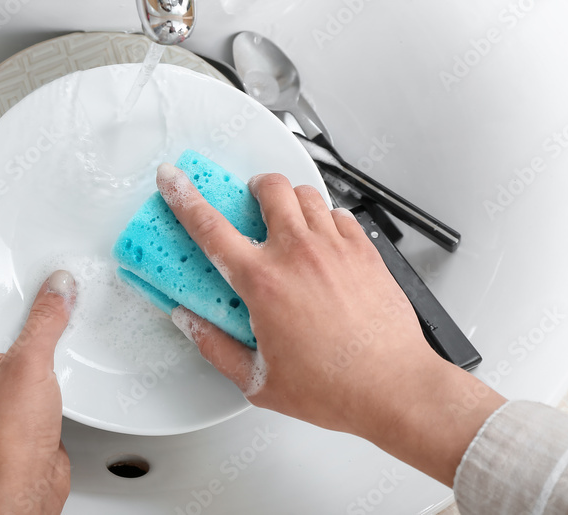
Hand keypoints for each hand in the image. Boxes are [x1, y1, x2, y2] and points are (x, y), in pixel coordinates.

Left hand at [0, 271, 75, 513]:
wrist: (25, 490)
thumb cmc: (4, 443)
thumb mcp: (28, 363)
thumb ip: (44, 321)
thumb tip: (54, 290)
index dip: (11, 304)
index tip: (34, 291)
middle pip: (7, 338)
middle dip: (32, 332)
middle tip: (51, 320)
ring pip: (25, 363)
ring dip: (45, 358)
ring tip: (57, 354)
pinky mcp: (20, 418)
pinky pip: (39, 385)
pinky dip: (54, 380)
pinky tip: (65, 380)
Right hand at [157, 164, 505, 485]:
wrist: (394, 387)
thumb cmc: (334, 387)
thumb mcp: (257, 380)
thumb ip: (214, 347)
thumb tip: (190, 323)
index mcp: (263, 282)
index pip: (209, 225)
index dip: (184, 197)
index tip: (173, 180)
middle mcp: (298, 254)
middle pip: (269, 188)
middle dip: (254, 187)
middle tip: (251, 201)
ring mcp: (335, 247)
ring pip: (306, 194)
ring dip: (290, 201)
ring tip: (289, 222)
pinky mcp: (365, 251)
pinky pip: (339, 214)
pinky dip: (325, 219)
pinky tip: (324, 241)